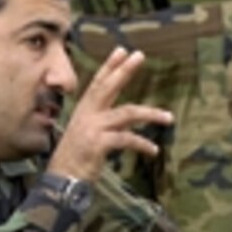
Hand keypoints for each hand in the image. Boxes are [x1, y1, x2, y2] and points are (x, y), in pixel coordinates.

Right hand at [48, 47, 171, 181]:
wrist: (62, 181)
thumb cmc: (76, 159)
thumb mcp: (85, 136)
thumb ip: (100, 123)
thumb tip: (121, 119)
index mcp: (84, 112)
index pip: (98, 83)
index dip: (110, 66)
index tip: (122, 50)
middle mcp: (87, 115)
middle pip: (108, 87)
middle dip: (124, 70)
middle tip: (140, 55)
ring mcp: (92, 128)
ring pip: (127, 113)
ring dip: (151, 114)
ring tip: (169, 118)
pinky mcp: (98, 144)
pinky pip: (127, 139)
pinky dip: (143, 144)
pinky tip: (153, 150)